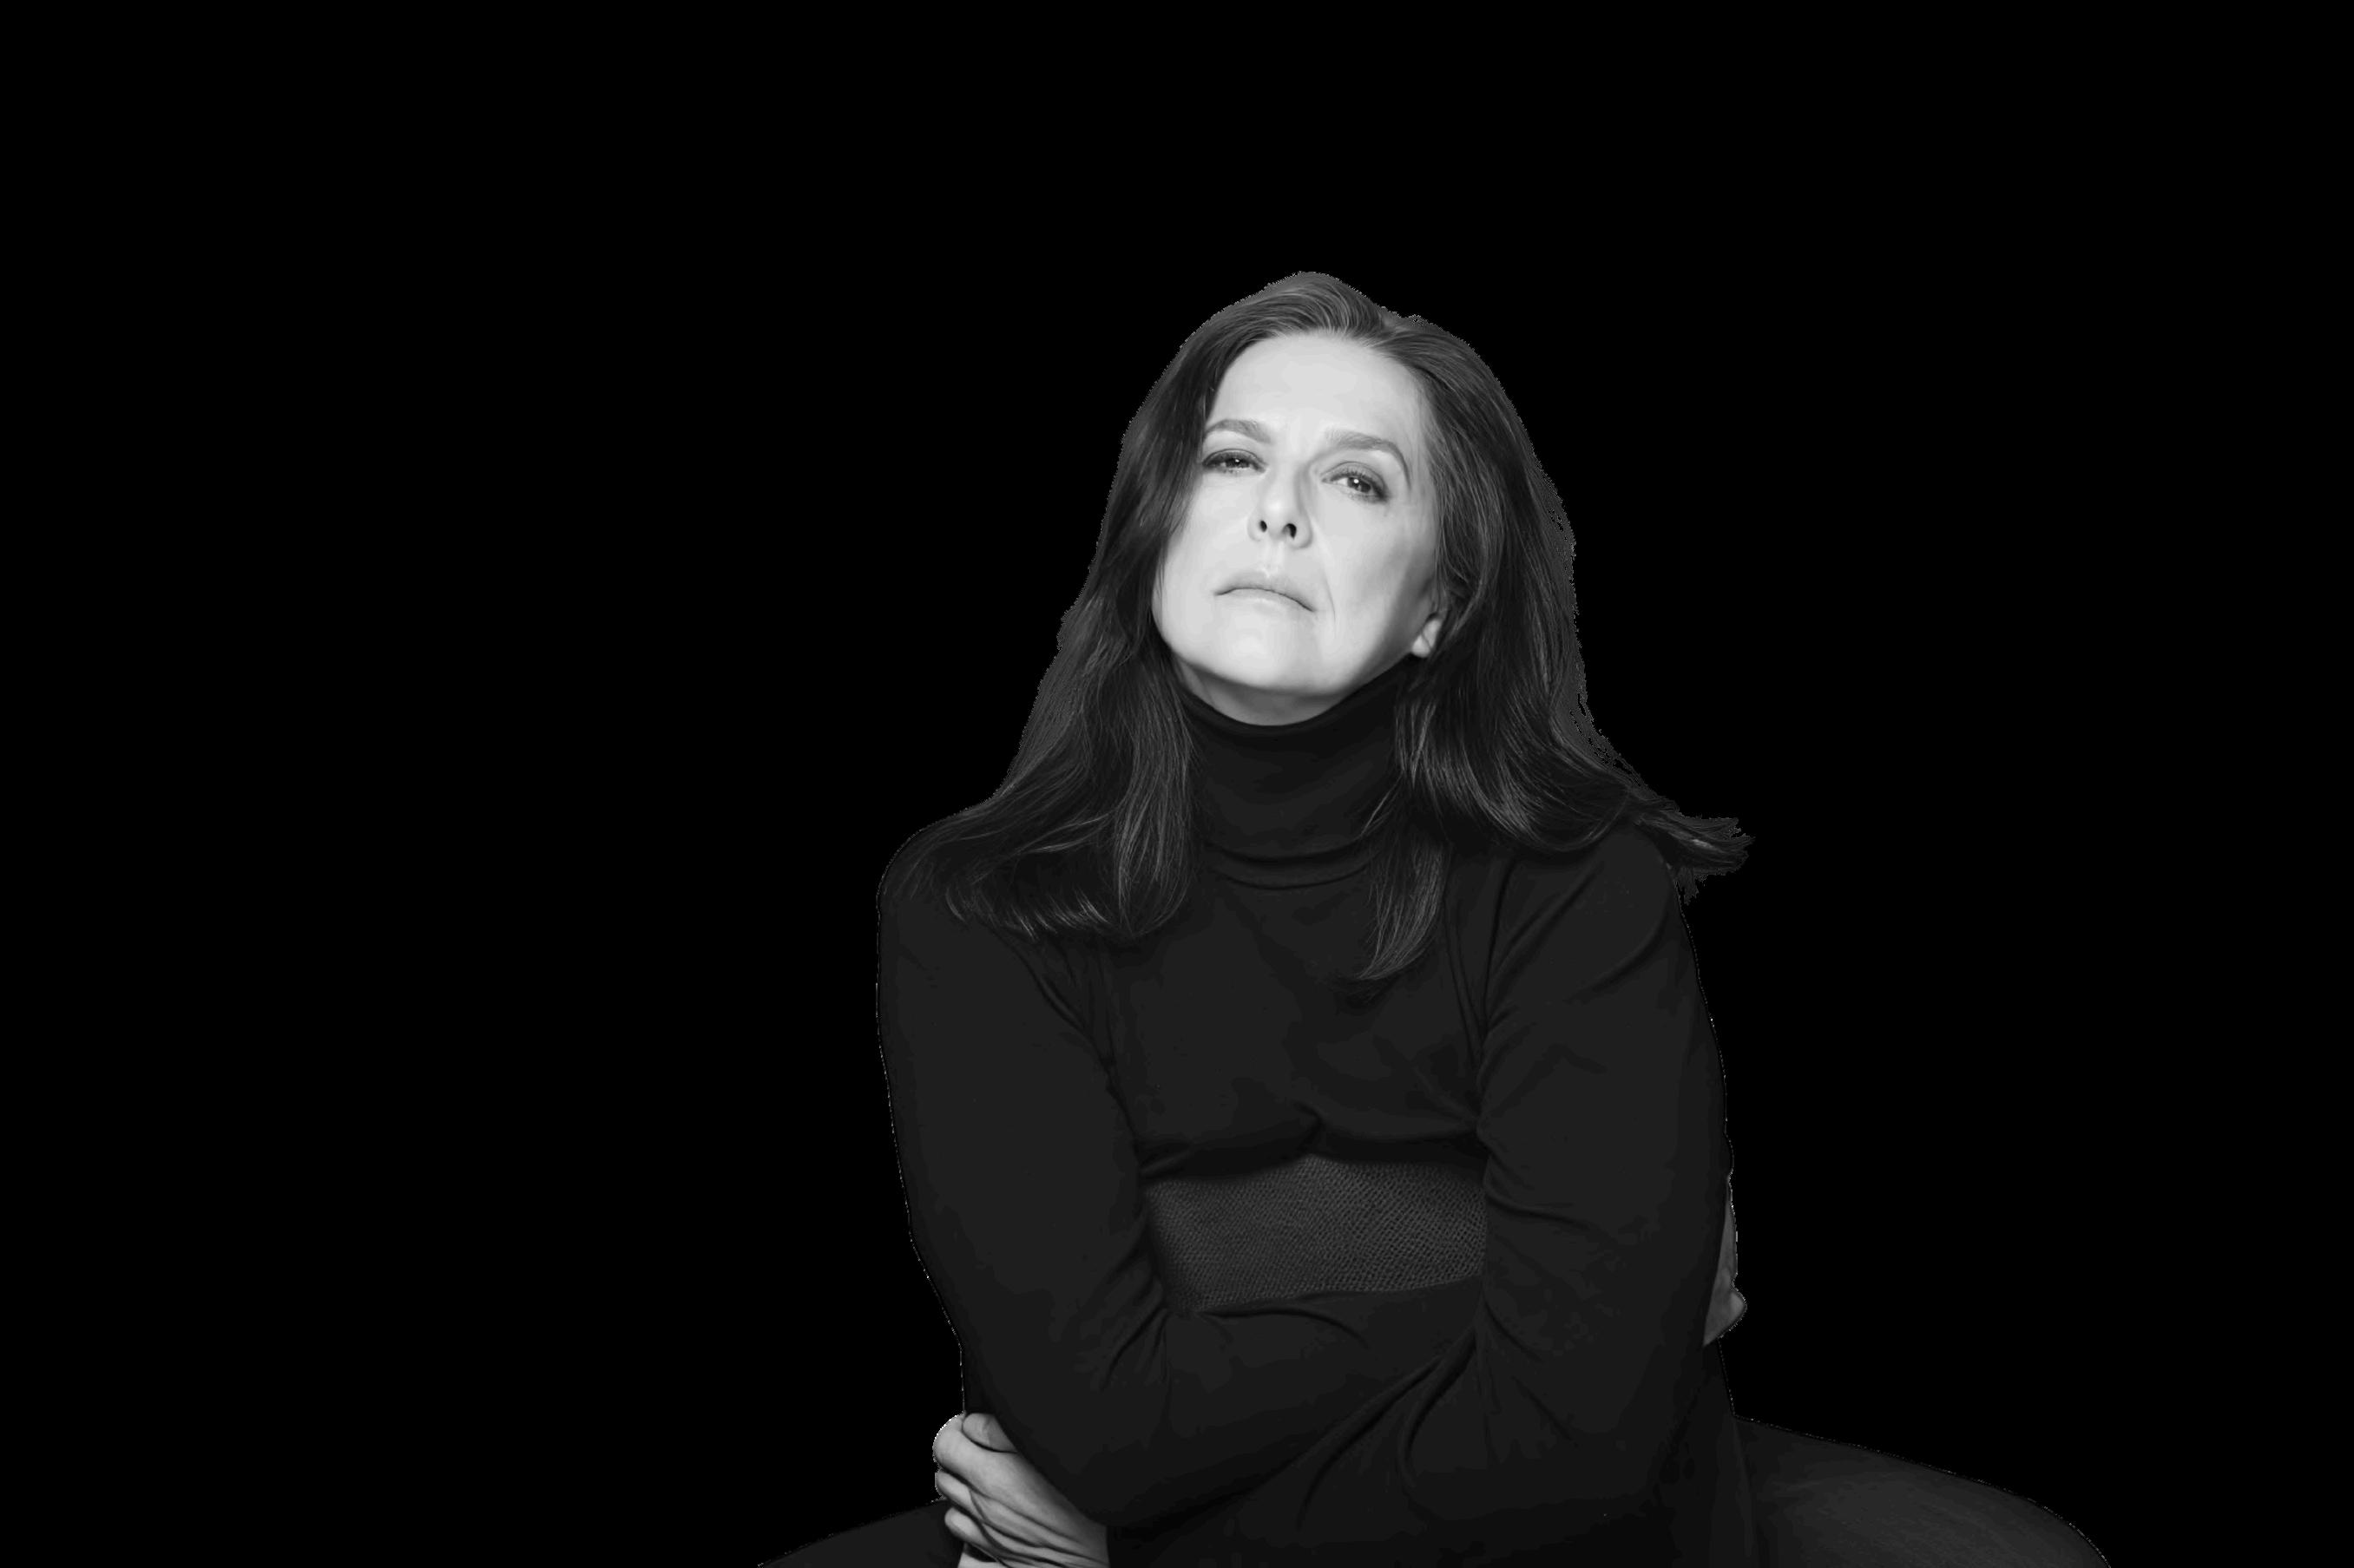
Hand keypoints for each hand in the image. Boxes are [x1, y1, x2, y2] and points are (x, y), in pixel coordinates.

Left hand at [932, 1411, 1110, 1567]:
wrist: (1108, 1541)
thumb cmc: (1084, 1489)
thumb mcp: (1045, 1443)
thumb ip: (1000, 1429)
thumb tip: (973, 1422)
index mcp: (990, 1476)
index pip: (945, 1445)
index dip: (955, 1429)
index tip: (969, 1425)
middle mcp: (983, 1507)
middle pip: (944, 1475)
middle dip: (956, 1456)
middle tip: (979, 1447)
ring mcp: (989, 1534)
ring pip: (950, 1507)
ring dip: (961, 1488)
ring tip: (984, 1477)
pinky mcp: (999, 1554)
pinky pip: (962, 1536)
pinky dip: (967, 1519)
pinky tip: (986, 1509)